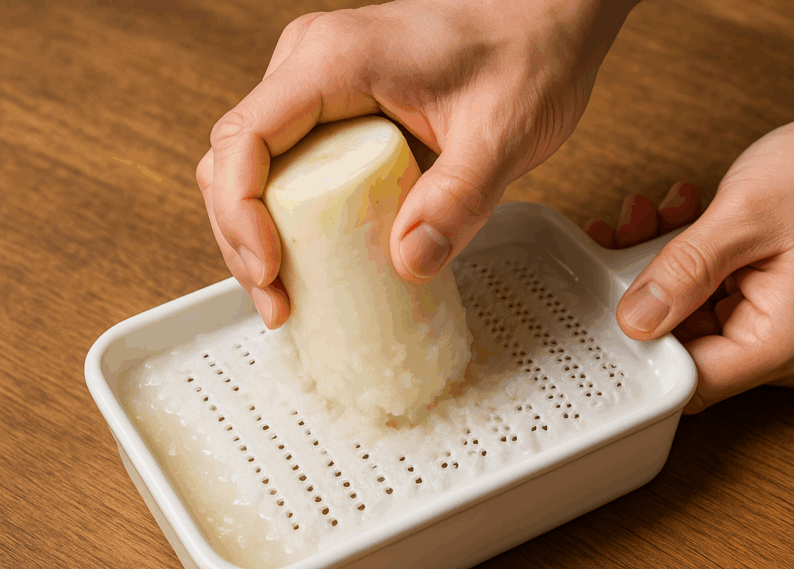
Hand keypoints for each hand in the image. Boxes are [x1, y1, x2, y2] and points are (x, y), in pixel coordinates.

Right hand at [195, 0, 636, 327]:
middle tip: (279, 303)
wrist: (545, 22)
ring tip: (289, 294)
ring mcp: (321, 86)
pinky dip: (290, 218)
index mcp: (334, 61)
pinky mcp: (340, 108)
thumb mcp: (500, 136)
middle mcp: (311, 66)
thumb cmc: (525, 55)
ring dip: (259, 233)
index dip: (239, 213)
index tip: (270, 270)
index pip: (244, 138)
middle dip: (243, 238)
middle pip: (235, 160)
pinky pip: (294, 165)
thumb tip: (408, 264)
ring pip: (256, 166)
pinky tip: (315, 261)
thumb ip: (457, 199)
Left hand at [594, 112, 793, 413]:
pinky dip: (690, 259)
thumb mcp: (742, 219)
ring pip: (690, 315)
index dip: (642, 344)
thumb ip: (682, 274)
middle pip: (684, 346)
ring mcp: (776, 330)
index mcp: (780, 345)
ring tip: (656, 213)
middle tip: (628, 234)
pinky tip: (683, 215)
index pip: (689, 380)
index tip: (612, 301)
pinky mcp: (768, 306)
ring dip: (665, 265)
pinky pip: (711, 296)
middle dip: (648, 290)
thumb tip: (633, 321)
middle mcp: (781, 351)